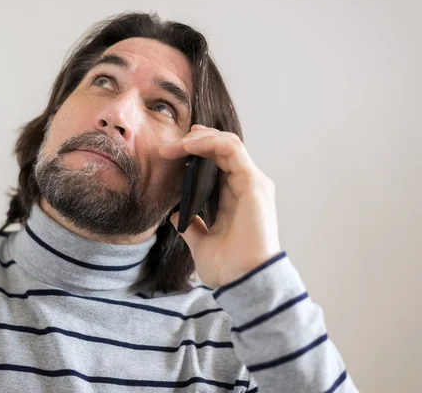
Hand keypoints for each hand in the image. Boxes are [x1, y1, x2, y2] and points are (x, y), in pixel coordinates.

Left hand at [159, 124, 281, 288]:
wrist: (243, 281)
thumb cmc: (229, 268)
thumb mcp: (202, 244)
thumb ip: (193, 227)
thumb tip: (178, 215)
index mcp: (236, 198)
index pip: (218, 163)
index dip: (197, 152)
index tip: (172, 152)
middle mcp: (247, 186)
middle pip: (222, 148)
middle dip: (194, 141)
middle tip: (168, 146)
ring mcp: (252, 183)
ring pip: (226, 143)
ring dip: (198, 139)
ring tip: (173, 146)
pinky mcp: (252, 182)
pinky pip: (230, 148)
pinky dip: (208, 142)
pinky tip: (187, 146)